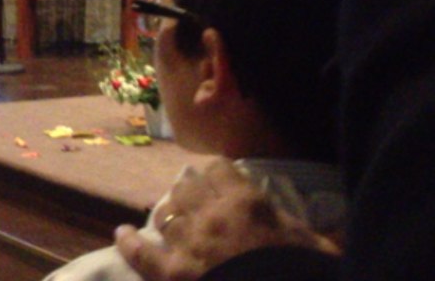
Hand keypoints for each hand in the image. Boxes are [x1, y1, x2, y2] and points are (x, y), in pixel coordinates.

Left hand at [115, 160, 339, 280]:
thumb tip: (310, 225)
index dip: (218, 174)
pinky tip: (122, 233)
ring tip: (171, 217)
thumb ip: (302, 228)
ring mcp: (188, 243)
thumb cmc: (305, 271)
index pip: (220, 169)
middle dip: (189, 191)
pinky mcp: (173, 272)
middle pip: (186, 187)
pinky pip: (142, 253)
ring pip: (165, 213)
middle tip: (195, 200)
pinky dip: (130, 243)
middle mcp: (211, 215)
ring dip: (168, 213)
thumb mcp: (317, 246)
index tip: (220, 180)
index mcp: (246, 203)